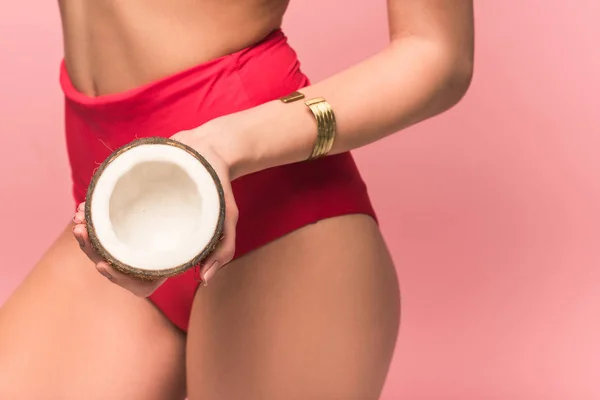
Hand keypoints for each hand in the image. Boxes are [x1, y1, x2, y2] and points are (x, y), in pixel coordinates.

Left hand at [72, 119, 240, 294]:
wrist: (208, 153)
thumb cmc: (218, 189)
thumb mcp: (227, 219)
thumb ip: (222, 250)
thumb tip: (204, 279)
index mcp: (169, 255)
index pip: (142, 282)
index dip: (120, 279)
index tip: (104, 264)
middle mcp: (151, 243)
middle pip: (118, 264)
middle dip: (93, 253)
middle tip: (81, 233)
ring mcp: (139, 225)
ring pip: (106, 243)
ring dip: (87, 237)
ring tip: (79, 219)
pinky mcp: (130, 204)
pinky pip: (105, 216)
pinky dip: (92, 214)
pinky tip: (84, 206)